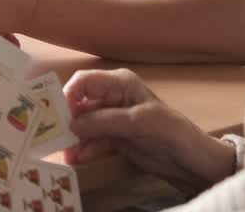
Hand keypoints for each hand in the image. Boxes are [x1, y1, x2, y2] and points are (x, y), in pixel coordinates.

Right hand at [64, 69, 236, 194]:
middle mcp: (112, 98)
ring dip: (74, 139)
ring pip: (84, 126)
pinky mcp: (115, 139)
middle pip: (80, 104)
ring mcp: (113, 120)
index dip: (68, 94)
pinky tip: (76, 158)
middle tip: (51, 134)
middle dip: (67, 120)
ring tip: (64, 153)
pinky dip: (85, 150)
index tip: (56, 112)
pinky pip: (93, 142)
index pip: (84, 82)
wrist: (193, 161)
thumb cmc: (171, 131)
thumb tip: (72, 123)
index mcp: (120, 84)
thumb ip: (104, 121)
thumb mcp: (137, 122)